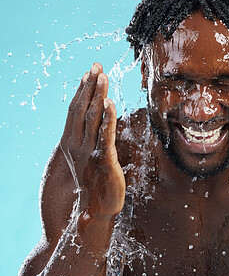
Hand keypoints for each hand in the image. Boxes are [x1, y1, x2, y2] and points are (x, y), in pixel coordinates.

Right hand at [60, 63, 124, 219]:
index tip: (87, 73)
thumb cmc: (93, 184)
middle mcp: (78, 144)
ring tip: (102, 76)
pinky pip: (105, 135)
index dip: (81, 91)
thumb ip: (89, 140)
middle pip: (81, 109)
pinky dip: (107, 118)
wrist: (94, 210)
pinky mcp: (104, 159)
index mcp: (72, 142)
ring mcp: (89, 151)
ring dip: (97, 95)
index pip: (75, 111)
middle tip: (95, 65)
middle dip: (89, 86)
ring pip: (92, 118)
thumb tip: (95, 123)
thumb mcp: (87, 158)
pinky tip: (110, 103)